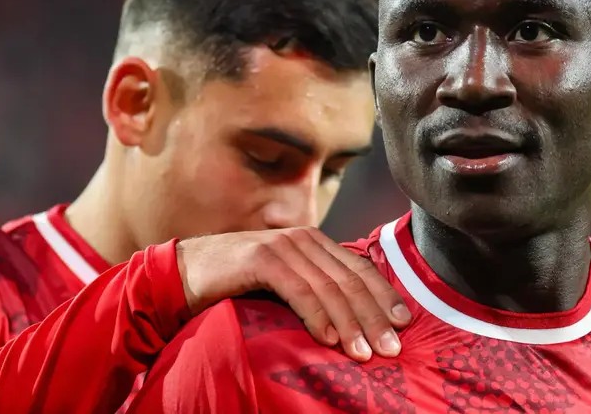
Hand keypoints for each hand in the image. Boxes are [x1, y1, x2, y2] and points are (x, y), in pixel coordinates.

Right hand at [176, 227, 411, 361]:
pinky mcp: (261, 258)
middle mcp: (303, 239)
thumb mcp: (284, 284)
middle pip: (350, 279)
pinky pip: (298, 289)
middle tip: (392, 347)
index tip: (405, 324)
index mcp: (315, 242)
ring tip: (365, 352)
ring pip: (329, 286)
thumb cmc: (237, 284)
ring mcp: (282, 246)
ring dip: (350, 322)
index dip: (384, 295)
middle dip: (374, 315)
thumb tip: (355, 322)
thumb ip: (314, 290)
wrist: (185, 273)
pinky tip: (329, 339)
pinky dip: (317, 315)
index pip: (359, 268)